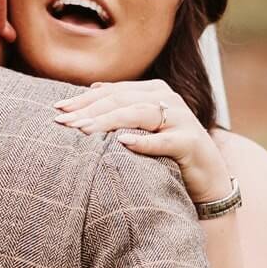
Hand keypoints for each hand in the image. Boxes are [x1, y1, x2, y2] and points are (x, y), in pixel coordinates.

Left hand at [54, 79, 231, 204]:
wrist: (208, 178)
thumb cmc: (170, 153)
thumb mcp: (145, 127)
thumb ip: (123, 108)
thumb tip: (93, 89)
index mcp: (155, 91)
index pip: (113, 91)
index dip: (84, 99)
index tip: (57, 109)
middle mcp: (169, 99)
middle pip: (122, 99)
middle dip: (89, 110)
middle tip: (62, 121)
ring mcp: (181, 119)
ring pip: (139, 114)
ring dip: (108, 122)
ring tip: (82, 131)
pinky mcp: (191, 142)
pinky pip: (164, 141)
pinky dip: (143, 141)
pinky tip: (122, 142)